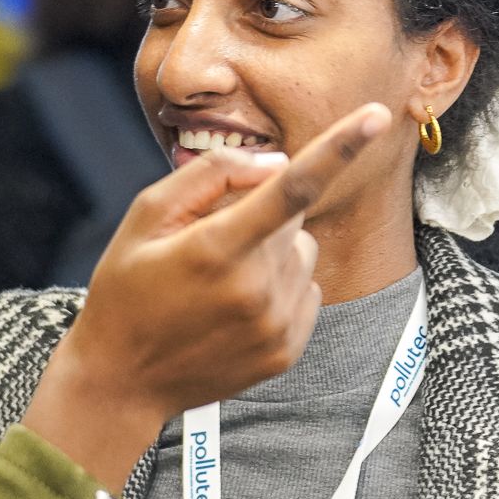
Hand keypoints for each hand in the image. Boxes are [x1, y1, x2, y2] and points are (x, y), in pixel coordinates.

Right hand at [21, 105, 393, 488]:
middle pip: (292, 216)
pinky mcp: (288, 350)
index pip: (291, 188)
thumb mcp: (146, 216)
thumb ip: (211, 176)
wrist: (123, 381)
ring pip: (302, 251)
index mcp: (217, 249)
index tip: (376, 117)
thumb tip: (276, 164)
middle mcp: (257, 290)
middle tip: (208, 243)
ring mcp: (277, 325)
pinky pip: (307, 290)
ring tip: (220, 280)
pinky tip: (235, 307)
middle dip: (260, 213)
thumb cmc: (128, 288)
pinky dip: (280, 287)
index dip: (338, 148)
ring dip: (273, 252)